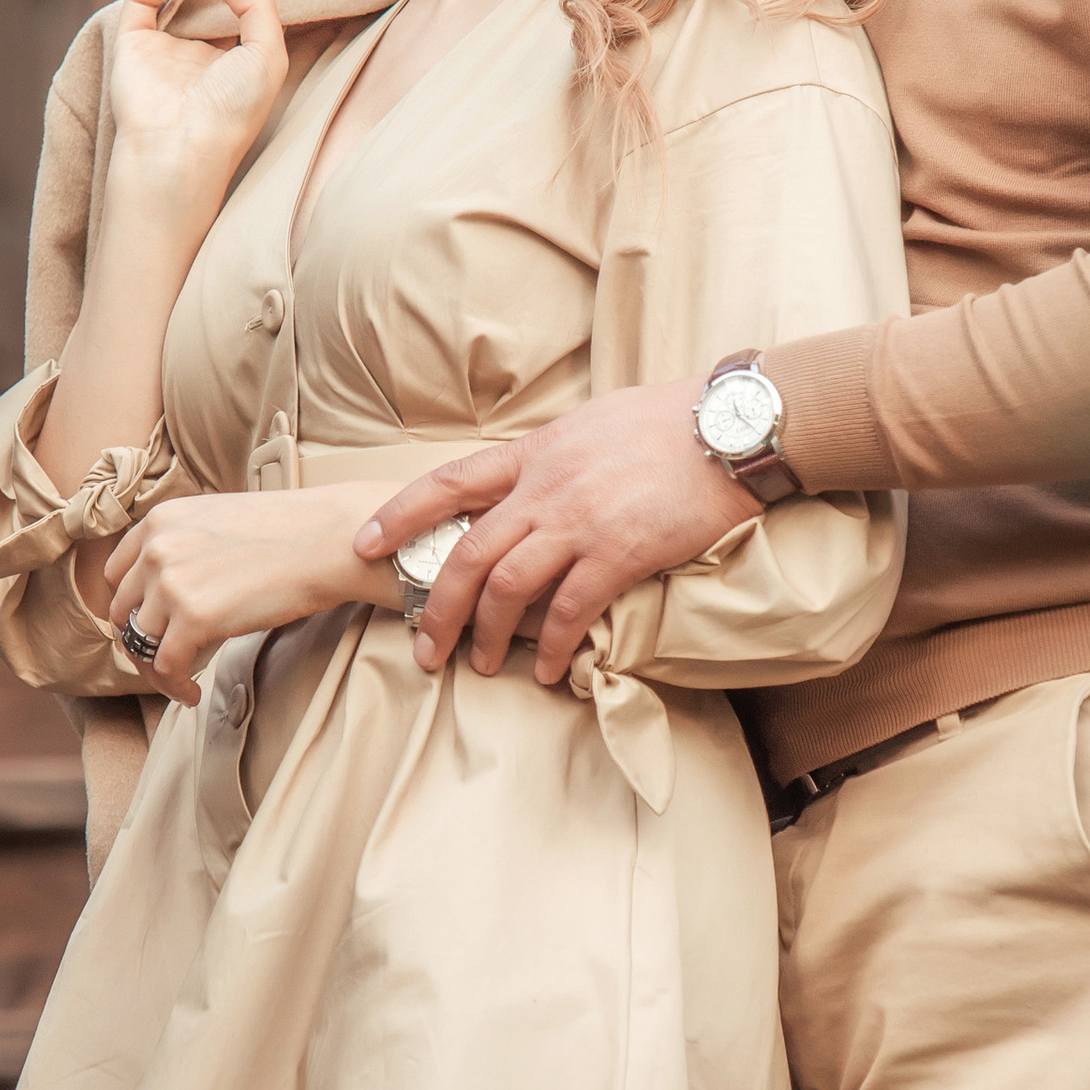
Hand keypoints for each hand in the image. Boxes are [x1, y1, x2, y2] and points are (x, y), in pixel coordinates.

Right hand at [103, 0, 288, 226]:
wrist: (180, 144)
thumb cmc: (232, 111)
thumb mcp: (269, 56)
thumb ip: (258, 6)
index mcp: (234, 67)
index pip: (242, 20)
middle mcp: (198, 58)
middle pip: (208, 6)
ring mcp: (164, 51)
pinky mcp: (132, 44)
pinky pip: (141, 0)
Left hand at [106, 488, 387, 702]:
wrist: (329, 540)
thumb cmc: (291, 532)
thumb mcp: (218, 521)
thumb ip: (185, 547)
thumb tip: (174, 591)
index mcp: (161, 520)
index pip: (117, 574)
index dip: (132, 606)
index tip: (150, 628)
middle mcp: (157, 548)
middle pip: (123, 611)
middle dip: (142, 640)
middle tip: (166, 661)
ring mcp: (172, 582)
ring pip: (140, 643)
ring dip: (157, 670)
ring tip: (181, 682)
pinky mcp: (194, 617)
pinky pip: (166, 667)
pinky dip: (175, 688)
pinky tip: (192, 693)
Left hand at [354, 385, 756, 684]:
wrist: (727, 428)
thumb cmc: (668, 421)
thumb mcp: (590, 423)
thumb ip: (552, 454)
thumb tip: (531, 474)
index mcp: (534, 454)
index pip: (448, 484)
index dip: (398, 515)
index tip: (363, 544)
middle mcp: (545, 489)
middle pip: (466, 554)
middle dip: (437, 608)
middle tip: (424, 649)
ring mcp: (580, 522)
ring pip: (507, 589)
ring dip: (487, 636)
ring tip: (482, 666)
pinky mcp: (620, 553)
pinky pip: (570, 611)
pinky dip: (552, 646)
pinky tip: (548, 668)